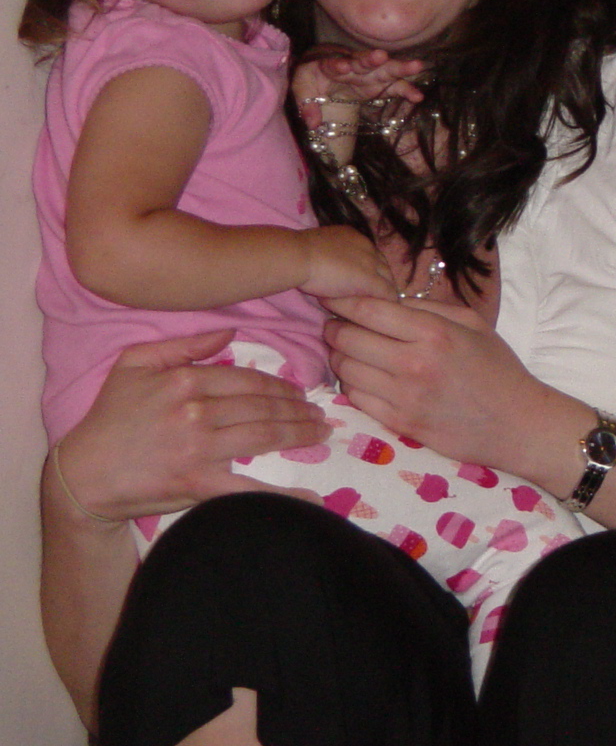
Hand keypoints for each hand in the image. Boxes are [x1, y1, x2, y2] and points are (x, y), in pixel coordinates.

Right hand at [53, 330, 328, 523]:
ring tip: (320, 433)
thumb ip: (182, 345)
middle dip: (298, 409)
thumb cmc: (108, 417)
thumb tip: (228, 331)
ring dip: (300, 434)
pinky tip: (310, 497)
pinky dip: (283, 493)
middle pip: (264, 406)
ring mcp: (200, 448)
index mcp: (186, 381)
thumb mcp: (134, 365)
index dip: (281, 385)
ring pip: (265, 435)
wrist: (82, 475)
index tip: (299, 392)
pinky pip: (249, 487)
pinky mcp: (198, 483)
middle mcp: (197, 411)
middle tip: (319, 414)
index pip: (249, 379)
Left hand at [291, 46, 424, 132]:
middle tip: (382, 56)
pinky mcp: (380, 84)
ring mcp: (370, 74)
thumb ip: (306, 104)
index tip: (344, 64)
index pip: (334, 63)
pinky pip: (395, 86)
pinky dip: (407, 90)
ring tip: (417, 66)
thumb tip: (312, 124)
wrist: (328, 74)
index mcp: (331, 65)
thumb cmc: (314, 80)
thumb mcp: (303, 90)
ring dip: (400, 67)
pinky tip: (418, 96)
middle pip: (364, 61)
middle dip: (373, 59)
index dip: (339, 63)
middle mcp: (354, 66)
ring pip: (386, 68)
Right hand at [299, 225, 396, 298]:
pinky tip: (385, 310)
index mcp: (353, 236)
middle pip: (383, 265)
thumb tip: (326, 266)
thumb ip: (328, 256)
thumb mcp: (318, 249)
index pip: (370, 253)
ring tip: (382, 305)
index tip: (364, 279)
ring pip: (388, 279)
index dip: (369, 268)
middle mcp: (366, 246)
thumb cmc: (298, 253)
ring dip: (384, 291)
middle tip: (376, 295)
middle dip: (380, 279)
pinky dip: (387, 301)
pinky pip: (387, 292)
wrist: (297, 256)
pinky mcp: (370, 280)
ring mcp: (371, 263)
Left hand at [321, 295, 539, 469]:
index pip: (370, 311)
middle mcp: (414, 363)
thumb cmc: (497, 369)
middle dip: (334, 328)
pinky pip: (355, 398)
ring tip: (347, 351)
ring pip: (346, 369)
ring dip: (339, 356)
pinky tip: (362, 377)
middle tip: (334, 325)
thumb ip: (431, 308)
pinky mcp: (399, 423)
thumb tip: (390, 301)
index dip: (342, 300)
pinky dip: (352, 384)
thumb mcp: (474, 324)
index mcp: (434, 332)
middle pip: (349, 338)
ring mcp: (404, 396)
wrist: (516, 423)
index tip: (331, 296)